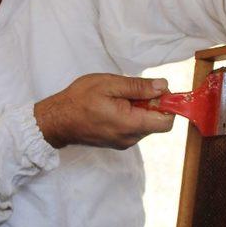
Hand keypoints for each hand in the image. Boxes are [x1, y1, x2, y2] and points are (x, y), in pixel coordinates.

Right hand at [34, 73, 174, 148]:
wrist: (57, 120)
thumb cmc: (79, 100)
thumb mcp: (109, 84)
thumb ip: (138, 87)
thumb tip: (163, 86)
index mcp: (130, 124)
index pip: (166, 122)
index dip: (168, 104)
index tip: (157, 90)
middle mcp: (130, 138)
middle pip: (157, 123)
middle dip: (153, 104)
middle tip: (134, 90)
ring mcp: (124, 142)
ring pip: (146, 125)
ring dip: (141, 110)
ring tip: (120, 98)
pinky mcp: (118, 142)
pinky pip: (135, 128)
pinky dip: (132, 116)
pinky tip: (115, 107)